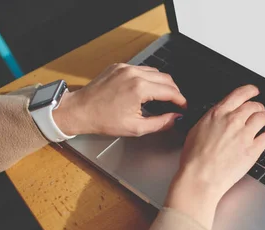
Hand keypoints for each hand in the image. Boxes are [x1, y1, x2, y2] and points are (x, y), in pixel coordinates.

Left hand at [53, 63, 186, 136]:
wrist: (80, 110)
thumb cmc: (103, 120)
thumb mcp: (136, 128)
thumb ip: (161, 123)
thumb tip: (175, 119)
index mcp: (140, 88)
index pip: (170, 91)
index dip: (181, 100)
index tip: (184, 107)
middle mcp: (134, 74)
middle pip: (166, 78)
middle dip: (174, 91)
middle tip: (177, 103)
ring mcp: (125, 68)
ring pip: (154, 71)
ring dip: (162, 83)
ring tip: (163, 97)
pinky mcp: (119, 66)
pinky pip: (141, 69)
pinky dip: (148, 78)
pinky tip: (147, 90)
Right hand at [166, 85, 264, 229]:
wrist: (200, 177)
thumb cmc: (194, 159)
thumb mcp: (196, 130)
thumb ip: (211, 120)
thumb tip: (217, 118)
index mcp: (218, 114)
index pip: (240, 94)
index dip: (250, 90)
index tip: (254, 91)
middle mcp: (233, 121)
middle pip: (254, 106)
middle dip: (258, 106)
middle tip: (259, 110)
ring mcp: (245, 135)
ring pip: (263, 118)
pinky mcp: (253, 149)